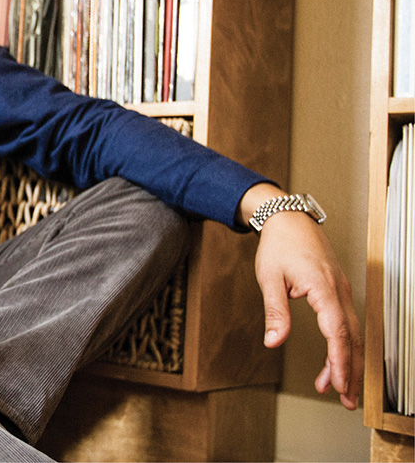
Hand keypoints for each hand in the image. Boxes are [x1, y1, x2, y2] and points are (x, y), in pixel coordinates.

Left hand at [241, 184, 362, 409]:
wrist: (289, 219)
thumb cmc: (278, 245)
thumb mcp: (269, 278)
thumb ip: (276, 311)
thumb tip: (274, 341)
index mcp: (322, 288)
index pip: (337, 332)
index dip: (339, 361)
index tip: (339, 385)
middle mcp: (338, 291)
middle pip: (351, 338)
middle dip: (350, 371)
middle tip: (346, 400)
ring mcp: (341, 290)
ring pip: (352, 332)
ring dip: (347, 361)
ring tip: (338, 389)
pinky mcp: (338, 291)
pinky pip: (346, 322)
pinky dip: (343, 344)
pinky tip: (333, 361)